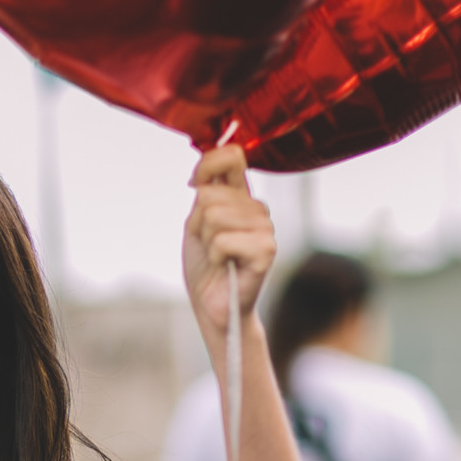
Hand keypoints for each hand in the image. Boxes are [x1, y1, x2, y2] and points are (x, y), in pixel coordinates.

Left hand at [182, 144, 275, 341]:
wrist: (211, 304)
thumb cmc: (205, 266)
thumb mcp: (196, 223)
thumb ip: (204, 194)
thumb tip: (202, 175)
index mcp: (242, 196)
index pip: (231, 156)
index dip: (206, 166)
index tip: (194, 186)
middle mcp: (257, 208)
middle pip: (210, 194)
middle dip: (198, 224)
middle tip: (209, 245)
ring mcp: (265, 228)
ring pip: (214, 216)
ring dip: (205, 241)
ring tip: (217, 256)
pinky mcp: (266, 250)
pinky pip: (222, 240)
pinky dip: (214, 256)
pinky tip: (224, 266)